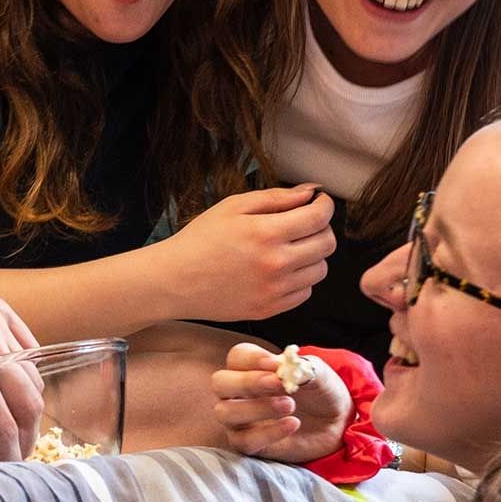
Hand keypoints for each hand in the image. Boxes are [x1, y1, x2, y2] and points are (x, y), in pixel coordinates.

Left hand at [0, 249, 43, 461]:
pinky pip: (28, 346)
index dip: (7, 455)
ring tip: (14, 421)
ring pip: (34, 377)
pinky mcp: (1, 310)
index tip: (2, 467)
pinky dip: (27, 370)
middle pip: (30, 406)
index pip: (4, 428)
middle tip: (14, 452)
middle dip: (26, 437)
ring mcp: (1, 327)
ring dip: (29, 405)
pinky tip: (15, 384)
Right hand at [159, 185, 334, 321]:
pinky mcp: (270, 309)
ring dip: (312, 255)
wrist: (174, 280)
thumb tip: (310, 192)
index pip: (319, 217)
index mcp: (266, 233)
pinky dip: (300, 279)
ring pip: (320, 270)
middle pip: (327, 244)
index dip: (324, 205)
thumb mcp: (233, 207)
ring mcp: (274, 290)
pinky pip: (305, 292)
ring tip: (289, 247)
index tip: (318, 202)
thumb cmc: (200, 240)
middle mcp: (275, 264)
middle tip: (304, 223)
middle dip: (321, 228)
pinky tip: (280, 269)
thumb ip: (276, 198)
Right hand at [211, 341, 351, 463]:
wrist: (335, 423)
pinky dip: (268, 433)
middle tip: (278, 383)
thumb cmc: (319, 392)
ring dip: (256, 408)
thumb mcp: (318, 374)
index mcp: (250, 368)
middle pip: (220, 383)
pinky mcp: (247, 444)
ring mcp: (239, 420)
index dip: (252, 359)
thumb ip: (300, 367)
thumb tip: (283, 367)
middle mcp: (237, 393)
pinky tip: (293, 424)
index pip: (237, 357)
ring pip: (225, 412)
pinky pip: (244, 441)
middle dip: (247, 382)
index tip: (276, 364)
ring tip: (290, 405)